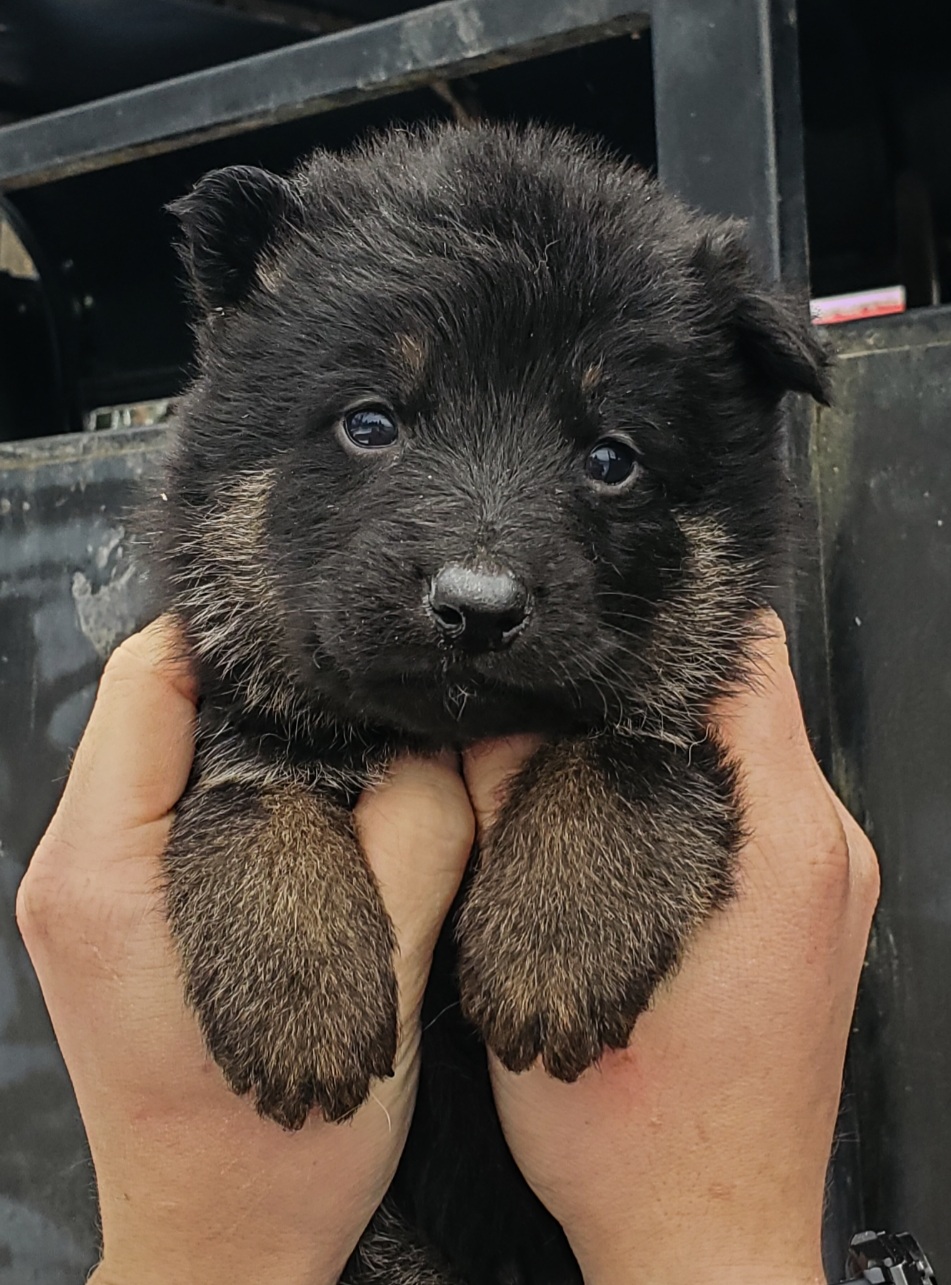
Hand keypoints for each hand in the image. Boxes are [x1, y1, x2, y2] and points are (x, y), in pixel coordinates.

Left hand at [16, 619, 473, 1284]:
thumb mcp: (378, 985)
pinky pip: (172, 804)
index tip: (323, 622)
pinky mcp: (117, 916)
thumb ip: (413, 843)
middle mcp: (74, 870)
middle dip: (255, 674)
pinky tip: (315, 798)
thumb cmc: (282, 1150)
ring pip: (164, 750)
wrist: (219, 1252)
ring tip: (345, 726)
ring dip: (250, 728)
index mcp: (108, 870)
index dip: (240, 628)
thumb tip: (439, 738)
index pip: (153, 679)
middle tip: (353, 671)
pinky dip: (239, 780)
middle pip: (154, 705)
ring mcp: (87, 895)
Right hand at [463, 617, 878, 1284]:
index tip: (597, 622)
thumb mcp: (543, 957)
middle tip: (564, 680)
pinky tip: (618, 815)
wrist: (704, 1244)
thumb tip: (488, 722)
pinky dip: (691, 789)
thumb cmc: (639, 1137)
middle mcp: (826, 851)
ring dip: (670, 737)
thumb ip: (519, 816)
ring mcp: (826, 887)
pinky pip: (755, 809)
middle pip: (751, 700)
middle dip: (656, 679)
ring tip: (581, 742)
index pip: (749, 663)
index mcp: (785, 843)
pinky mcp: (806, 918)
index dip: (668, 626)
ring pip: (751, 753)